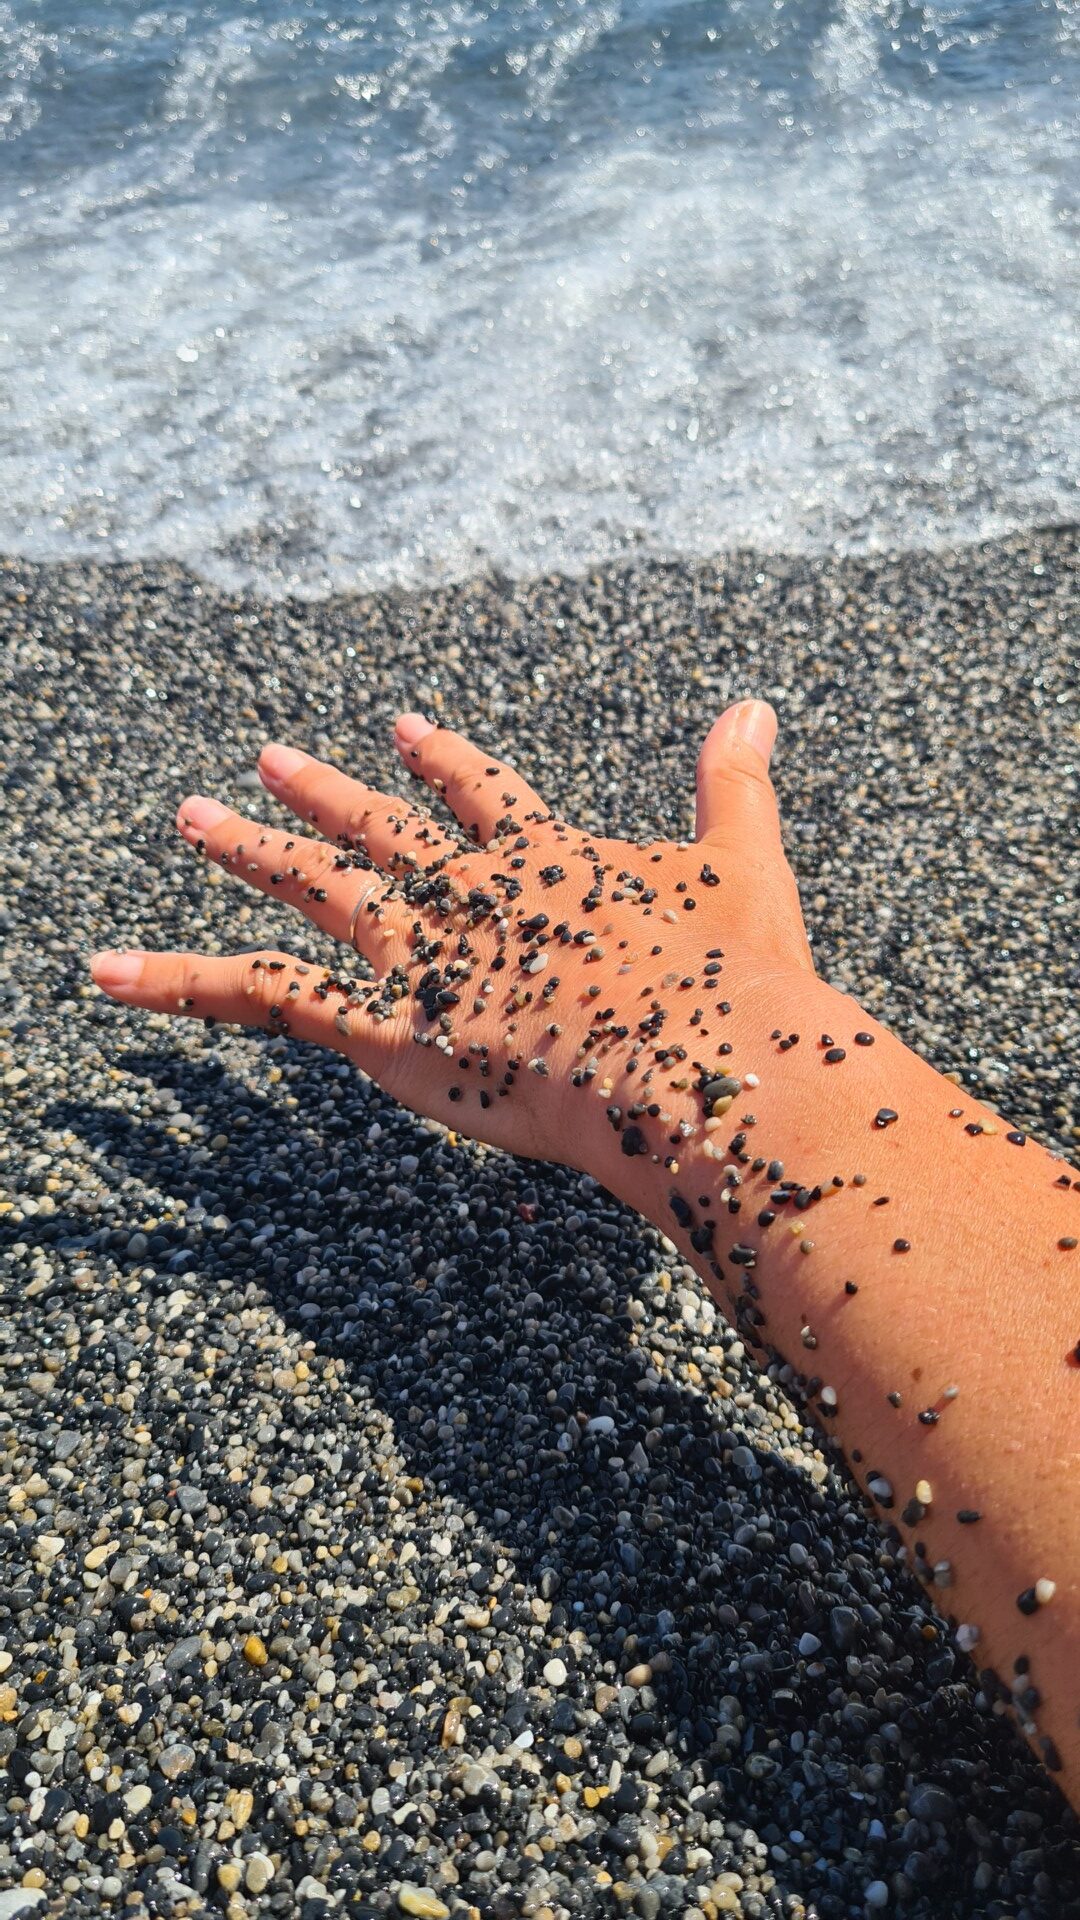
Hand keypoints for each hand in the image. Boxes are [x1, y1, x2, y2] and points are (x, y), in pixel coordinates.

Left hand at [91, 700, 812, 1193]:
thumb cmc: (731, 978)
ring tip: (189, 815)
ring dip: (249, 851)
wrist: (699, 1057)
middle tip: (266, 761)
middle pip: (379, 833)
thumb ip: (735, 787)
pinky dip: (185, 984)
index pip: (482, 798)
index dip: (444, 764)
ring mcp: (422, 955)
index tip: (406, 728)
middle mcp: (470, 895)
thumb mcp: (742, 866)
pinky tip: (112, 975)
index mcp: (549, 860)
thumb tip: (756, 705)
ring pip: (313, 890)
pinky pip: (265, 1001)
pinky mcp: (386, 1027)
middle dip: (323, 797)